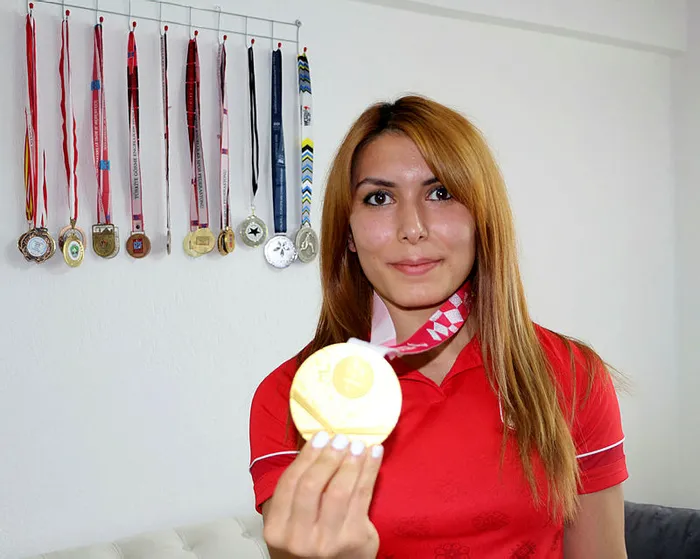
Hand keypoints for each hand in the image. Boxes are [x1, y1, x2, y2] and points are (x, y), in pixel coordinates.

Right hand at [263, 431, 383, 558]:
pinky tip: (373, 455)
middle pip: (312, 486)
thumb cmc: (310, 543)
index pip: (289, 484)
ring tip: (357, 444)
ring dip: (351, 462)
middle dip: (328, 456)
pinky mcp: (354, 540)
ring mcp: (328, 541)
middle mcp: (299, 538)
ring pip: (339, 491)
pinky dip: (369, 471)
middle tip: (340, 438)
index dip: (306, 456)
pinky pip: (362, 497)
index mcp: (277, 529)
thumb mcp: (291, 523)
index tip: (320, 436)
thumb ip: (296, 493)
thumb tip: (317, 445)